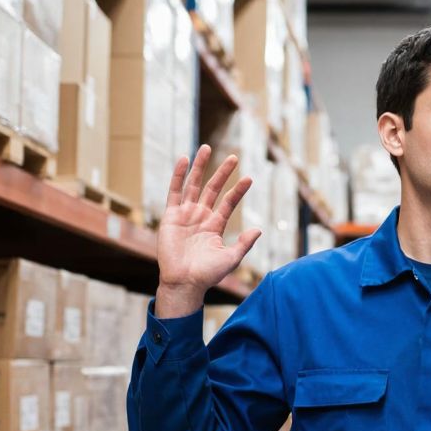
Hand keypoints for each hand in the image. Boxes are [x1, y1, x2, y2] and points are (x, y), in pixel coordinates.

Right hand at [155, 145, 261, 318]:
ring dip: (200, 167)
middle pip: (212, 188)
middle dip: (222, 173)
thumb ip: (244, 244)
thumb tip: (259, 229)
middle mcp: (200, 216)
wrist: (184, 282)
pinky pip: (175, 191)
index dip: (238, 190)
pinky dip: (179, 175)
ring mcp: (185, 214)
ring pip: (193, 185)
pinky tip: (184, 159)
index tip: (249, 178)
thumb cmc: (207, 274)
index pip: (228, 202)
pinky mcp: (171, 215)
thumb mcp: (231, 258)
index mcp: (215, 225)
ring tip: (206, 148)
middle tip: (234, 156)